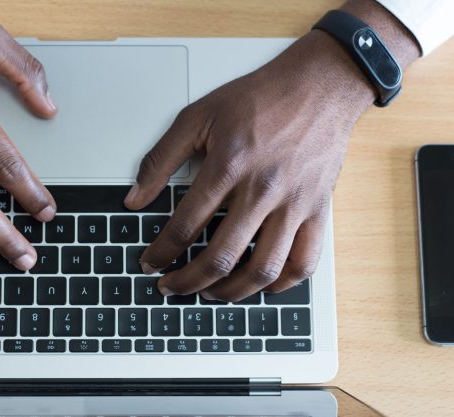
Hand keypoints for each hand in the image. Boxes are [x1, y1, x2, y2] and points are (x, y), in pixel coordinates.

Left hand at [124, 1, 418, 300]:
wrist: (319, 86)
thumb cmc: (260, 99)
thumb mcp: (198, 116)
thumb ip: (161, 159)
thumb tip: (134, 198)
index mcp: (229, 166)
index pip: (185, 226)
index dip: (161, 252)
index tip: (150, 263)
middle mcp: (263, 190)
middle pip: (220, 257)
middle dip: (187, 281)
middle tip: (171, 287)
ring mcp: (294, 204)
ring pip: (262, 269)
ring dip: (231, 292)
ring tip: (210, 293)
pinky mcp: (318, 211)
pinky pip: (304, 263)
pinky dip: (281, 284)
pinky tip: (261, 286)